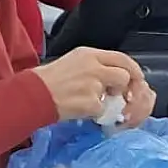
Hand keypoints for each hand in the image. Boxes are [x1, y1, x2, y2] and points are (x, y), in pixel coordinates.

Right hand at [35, 47, 152, 124]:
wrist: (32, 95)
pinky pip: (103, 111)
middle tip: (116, 95)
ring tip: (90, 102)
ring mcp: (93, 85)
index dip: (132, 69)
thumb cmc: (47, 80)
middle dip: (123, 87)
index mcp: (89, 54)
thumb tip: (112, 76)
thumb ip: (94, 65)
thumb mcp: (72, 62)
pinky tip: (80, 109)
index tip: (135, 77)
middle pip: (124, 75)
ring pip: (116, 95)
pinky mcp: (91, 103)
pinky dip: (95, 113)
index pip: (121, 58)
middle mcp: (94, 66)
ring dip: (108, 101)